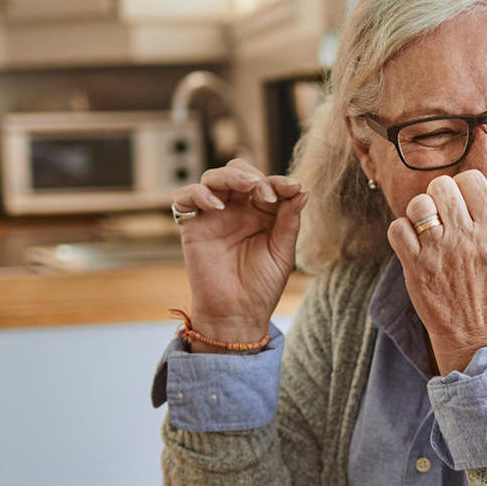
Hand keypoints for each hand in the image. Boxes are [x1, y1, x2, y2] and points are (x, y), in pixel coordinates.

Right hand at [173, 159, 307, 345]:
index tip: (293, 188)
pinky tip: (217, 206)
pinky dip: (198, 193)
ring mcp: (212, 215)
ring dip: (230, 177)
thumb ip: (290, 220)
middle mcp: (236, 210)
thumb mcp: (283, 252)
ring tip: (248, 188)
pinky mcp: (192, 226)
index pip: (266, 184)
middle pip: (237, 172)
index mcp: (261, 213)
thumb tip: (302, 190)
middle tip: (267, 192)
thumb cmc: (262, 286)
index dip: (279, 181)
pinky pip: (184, 197)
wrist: (237, 313)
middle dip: (253, 175)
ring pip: (212, 178)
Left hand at [385, 170, 486, 374]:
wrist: (476, 336)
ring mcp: (439, 252)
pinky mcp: (416, 267)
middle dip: (440, 196)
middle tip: (443, 214)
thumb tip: (483, 193)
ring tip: (427, 229)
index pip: (472, 180)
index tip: (462, 202)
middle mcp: (466, 238)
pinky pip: (397, 228)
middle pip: (442, 186)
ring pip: (418, 204)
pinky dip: (402, 231)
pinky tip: (413, 242)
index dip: (463, 186)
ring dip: (420, 213)